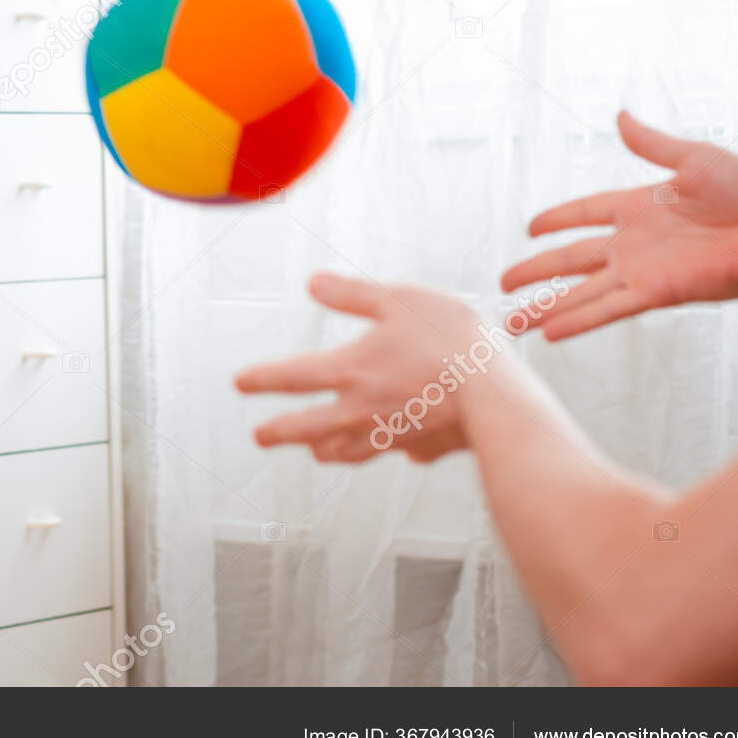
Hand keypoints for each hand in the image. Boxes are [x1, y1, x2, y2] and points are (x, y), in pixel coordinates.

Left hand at [234, 273, 519, 462]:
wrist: (498, 393)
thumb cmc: (450, 339)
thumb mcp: (398, 299)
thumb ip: (352, 294)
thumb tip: (314, 284)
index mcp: (350, 371)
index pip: (292, 377)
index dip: (261, 379)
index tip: (239, 384)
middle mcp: (363, 410)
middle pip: (309, 427)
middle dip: (280, 432)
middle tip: (260, 437)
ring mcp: (393, 434)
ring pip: (349, 450)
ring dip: (328, 450)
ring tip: (318, 453)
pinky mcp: (426, 446)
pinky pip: (403, 451)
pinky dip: (394, 449)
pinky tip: (401, 449)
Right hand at [500, 110, 737, 339]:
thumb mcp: (697, 159)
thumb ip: (653, 144)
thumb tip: (620, 115)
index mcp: (639, 207)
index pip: (584, 213)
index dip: (556, 219)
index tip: (530, 228)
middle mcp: (632, 244)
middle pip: (569, 258)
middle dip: (535, 272)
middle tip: (503, 283)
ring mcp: (639, 272)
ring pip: (578, 292)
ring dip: (544, 306)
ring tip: (511, 322)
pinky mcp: (652, 294)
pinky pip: (605, 309)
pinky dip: (576, 321)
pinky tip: (549, 333)